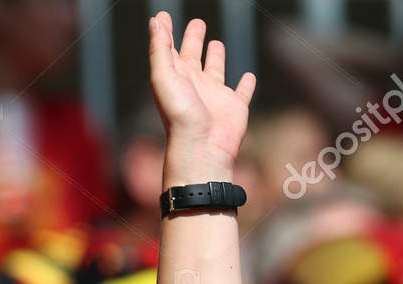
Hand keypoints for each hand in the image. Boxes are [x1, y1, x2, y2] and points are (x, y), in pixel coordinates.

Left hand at [147, 15, 255, 180]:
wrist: (202, 148)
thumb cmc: (180, 115)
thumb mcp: (164, 77)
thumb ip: (160, 50)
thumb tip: (155, 21)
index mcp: (176, 77)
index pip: (168, 48)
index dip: (165, 31)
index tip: (163, 16)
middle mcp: (195, 84)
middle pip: (193, 56)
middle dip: (193, 39)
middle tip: (197, 23)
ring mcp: (215, 96)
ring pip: (216, 71)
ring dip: (216, 58)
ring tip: (216, 44)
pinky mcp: (235, 107)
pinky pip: (242, 92)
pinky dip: (246, 85)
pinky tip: (248, 77)